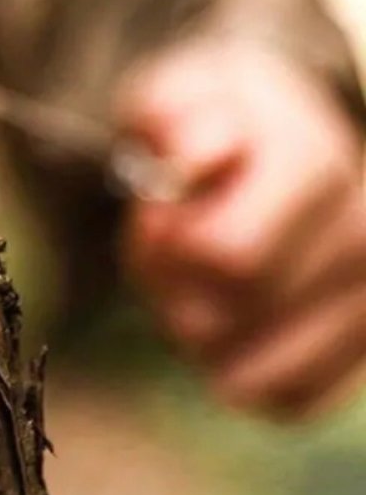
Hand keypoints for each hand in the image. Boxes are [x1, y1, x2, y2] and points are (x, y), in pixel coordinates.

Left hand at [118, 40, 365, 420]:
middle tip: (160, 247)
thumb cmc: (209, 118)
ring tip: (189, 281)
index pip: (227, 254)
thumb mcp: (176, 93)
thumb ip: (175, 116)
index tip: (151, 215)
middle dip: (167, 287)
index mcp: (316, 160)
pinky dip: (234, 371)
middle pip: (227, 315)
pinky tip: (223, 322)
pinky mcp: (363, 350)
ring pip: (252, 373)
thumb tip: (200, 157)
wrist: (269, 132)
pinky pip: (286, 400)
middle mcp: (363, 234)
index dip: (163, 245)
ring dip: (194, 334)